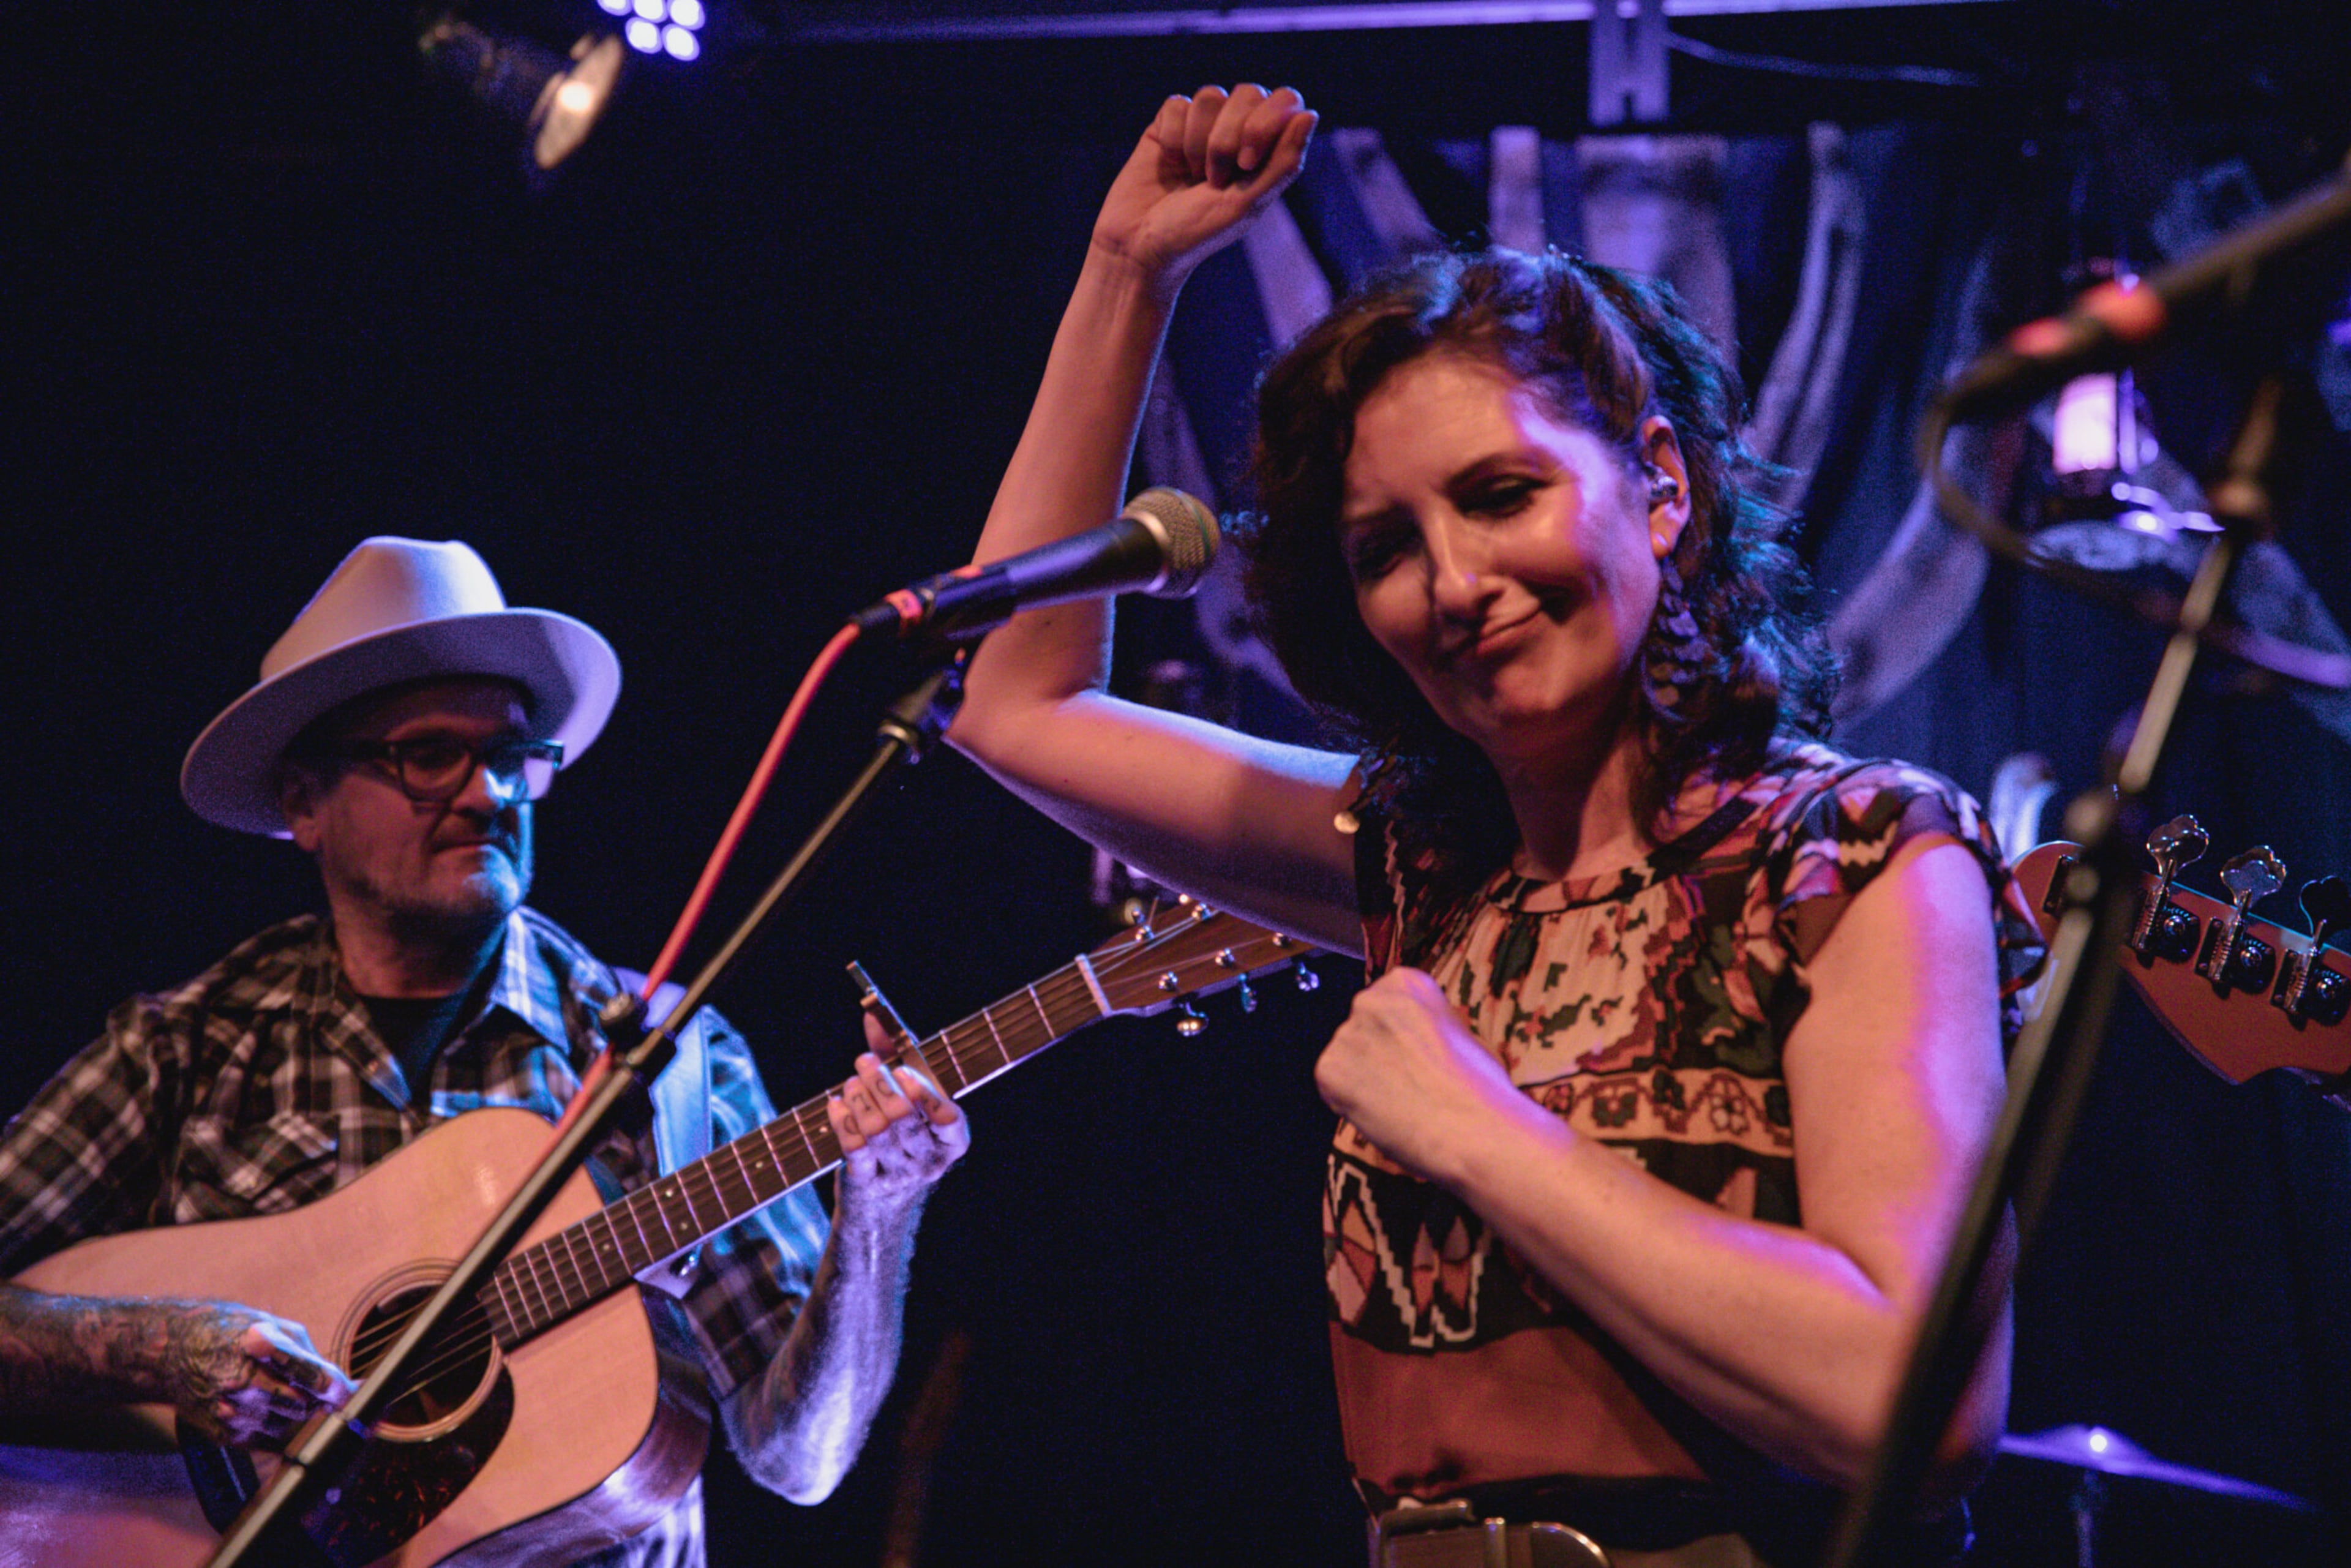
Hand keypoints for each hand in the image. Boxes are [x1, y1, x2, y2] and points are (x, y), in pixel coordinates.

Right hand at [148, 1301, 354, 1450]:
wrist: (174, 1350)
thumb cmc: (233, 1333)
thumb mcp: (276, 1327)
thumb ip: (312, 1357)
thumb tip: (351, 1386)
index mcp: (260, 1344)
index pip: (312, 1374)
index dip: (336, 1388)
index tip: (350, 1393)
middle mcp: (242, 1379)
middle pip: (303, 1403)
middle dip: (315, 1399)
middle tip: (312, 1389)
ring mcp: (231, 1408)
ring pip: (287, 1424)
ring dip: (292, 1412)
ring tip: (272, 1389)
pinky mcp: (223, 1432)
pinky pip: (266, 1439)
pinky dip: (272, 1425)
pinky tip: (257, 1405)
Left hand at [825, 1018, 968, 1223]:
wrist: (880, 1205)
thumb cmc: (900, 1135)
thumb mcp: (907, 1096)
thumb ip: (893, 1054)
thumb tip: (872, 1013)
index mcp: (951, 1141)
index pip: (948, 1119)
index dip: (924, 1094)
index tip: (901, 1070)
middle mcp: (928, 1162)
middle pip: (904, 1119)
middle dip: (880, 1085)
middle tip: (863, 1062)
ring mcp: (898, 1176)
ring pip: (876, 1132)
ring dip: (858, 1100)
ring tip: (850, 1083)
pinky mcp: (866, 1184)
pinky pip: (853, 1149)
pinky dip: (842, 1122)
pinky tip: (835, 1105)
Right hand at [1091, 84, 1316, 291]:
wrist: (1140, 246)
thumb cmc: (1198, 232)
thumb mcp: (1248, 203)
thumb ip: (1283, 162)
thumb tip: (1310, 114)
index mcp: (1267, 150)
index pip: (1286, 101)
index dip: (1267, 121)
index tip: (1246, 163)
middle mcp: (1238, 130)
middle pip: (1248, 93)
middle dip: (1229, 137)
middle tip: (1215, 180)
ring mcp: (1202, 125)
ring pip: (1210, 96)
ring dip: (1199, 142)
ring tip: (1192, 176)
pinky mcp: (1168, 124)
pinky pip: (1177, 104)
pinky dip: (1173, 137)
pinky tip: (1169, 164)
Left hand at [1312, 967, 1523, 1183]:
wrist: (1471, 1129)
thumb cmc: (1481, 1088)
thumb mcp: (1465, 1036)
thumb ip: (1433, 1028)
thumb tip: (1423, 1038)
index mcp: (1406, 983)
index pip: (1389, 1002)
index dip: (1402, 1034)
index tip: (1417, 1054)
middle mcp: (1368, 999)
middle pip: (1363, 1027)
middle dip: (1377, 1052)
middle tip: (1404, 1082)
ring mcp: (1345, 1033)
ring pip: (1346, 1057)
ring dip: (1362, 1077)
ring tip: (1396, 1103)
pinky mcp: (1328, 1069)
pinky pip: (1332, 1085)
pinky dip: (1349, 1102)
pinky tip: (1380, 1113)